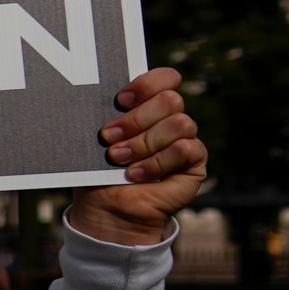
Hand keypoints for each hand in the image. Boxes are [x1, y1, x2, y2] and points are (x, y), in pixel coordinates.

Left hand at [67, 67, 208, 245]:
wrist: (107, 210)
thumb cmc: (98, 173)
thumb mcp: (97, 142)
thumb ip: (107, 118)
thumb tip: (93, 98)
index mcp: (148, 107)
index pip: (165, 79)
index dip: (147, 84)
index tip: (121, 100)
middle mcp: (170, 119)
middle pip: (171, 100)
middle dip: (136, 119)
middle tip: (108, 137)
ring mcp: (185, 140)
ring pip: (179, 123)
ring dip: (143, 142)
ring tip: (118, 159)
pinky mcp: (194, 162)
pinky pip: (185, 149)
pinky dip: (156, 162)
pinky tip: (135, 174)